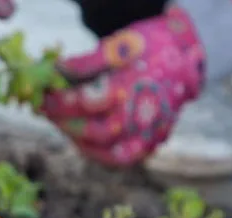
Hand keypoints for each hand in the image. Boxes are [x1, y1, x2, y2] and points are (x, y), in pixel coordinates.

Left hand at [41, 7, 204, 166]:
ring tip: (64, 128)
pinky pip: (126, 159)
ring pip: (112, 154)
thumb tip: (56, 72)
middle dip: (67, 124)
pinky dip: (102, 155)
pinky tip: (84, 142)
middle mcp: (143, 115)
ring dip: (82, 144)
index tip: (44, 97)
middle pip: (97, 131)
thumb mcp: (120, 44)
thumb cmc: (150, 45)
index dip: (60, 101)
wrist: (187, 55)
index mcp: (133, 87)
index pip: (87, 102)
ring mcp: (151, 132)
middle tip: (48, 114)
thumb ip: (88, 62)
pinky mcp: (155, 141)